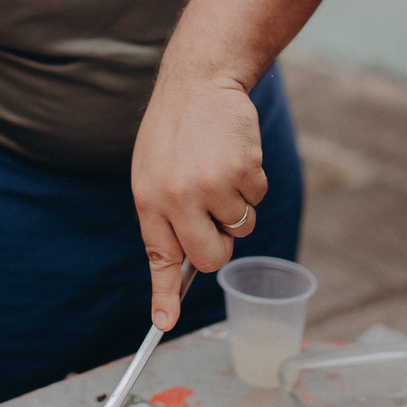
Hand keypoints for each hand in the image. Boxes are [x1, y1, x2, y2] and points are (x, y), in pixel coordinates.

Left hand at [132, 65, 265, 331]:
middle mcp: (178, 196)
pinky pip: (256, 199)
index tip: (164, 323)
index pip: (159, 257)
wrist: (199, 83)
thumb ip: (165, 219)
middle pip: (212, 257)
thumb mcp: (152, 173)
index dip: (164, 295)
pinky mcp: (243, 170)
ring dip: (236, 206)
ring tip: (218, 168)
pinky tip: (233, 155)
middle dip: (220, 244)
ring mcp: (212, 184)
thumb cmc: (174, 133)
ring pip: (240, 228)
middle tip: (215, 214)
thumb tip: (179, 271)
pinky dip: (251, 182)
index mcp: (149, 199)